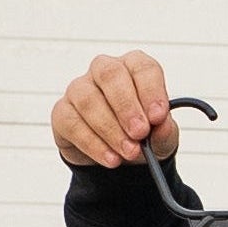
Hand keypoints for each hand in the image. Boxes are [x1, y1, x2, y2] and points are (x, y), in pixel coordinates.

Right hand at [51, 51, 178, 167]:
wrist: (119, 159)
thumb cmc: (141, 137)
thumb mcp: (161, 138)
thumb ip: (165, 131)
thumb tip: (163, 125)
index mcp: (132, 68)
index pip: (142, 67)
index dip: (151, 90)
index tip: (158, 116)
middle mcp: (104, 72)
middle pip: (110, 74)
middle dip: (126, 106)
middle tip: (140, 133)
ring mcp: (79, 89)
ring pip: (88, 99)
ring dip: (110, 129)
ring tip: (128, 152)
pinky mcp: (63, 113)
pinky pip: (72, 123)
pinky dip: (93, 144)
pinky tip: (110, 158)